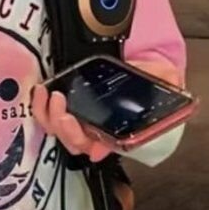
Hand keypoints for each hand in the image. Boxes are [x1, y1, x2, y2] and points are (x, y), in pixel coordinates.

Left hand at [32, 57, 184, 161]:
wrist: (141, 62)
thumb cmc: (154, 77)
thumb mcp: (166, 80)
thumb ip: (167, 89)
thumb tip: (168, 93)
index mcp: (119, 130)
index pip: (100, 147)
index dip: (90, 144)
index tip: (86, 136)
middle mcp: (97, 128)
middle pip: (74, 141)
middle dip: (65, 128)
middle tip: (63, 108)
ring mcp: (80, 116)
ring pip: (57, 129)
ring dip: (49, 116)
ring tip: (51, 95)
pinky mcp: (67, 102)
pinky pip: (48, 113)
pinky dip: (40, 104)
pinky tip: (42, 90)